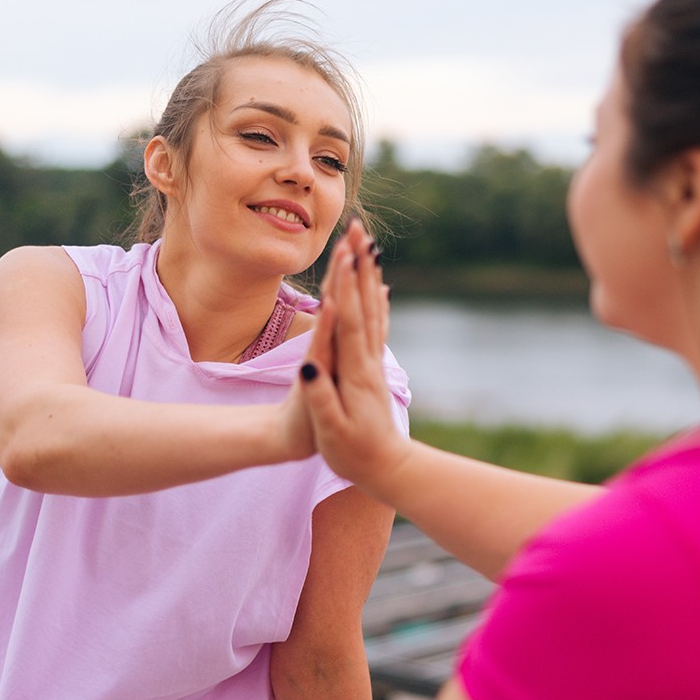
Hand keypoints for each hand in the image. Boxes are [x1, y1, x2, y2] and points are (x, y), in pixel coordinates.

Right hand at [301, 222, 409, 494]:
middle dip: (360, 266)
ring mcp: (375, 363)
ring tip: (369, 246)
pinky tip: (381, 288)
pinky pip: (377, 326)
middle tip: (358, 230)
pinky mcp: (374, 369)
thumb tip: (311, 366)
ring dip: (369, 277)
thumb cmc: (354, 454)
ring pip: (373, 310)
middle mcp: (369, 360)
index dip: (347, 285)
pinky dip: (378, 303)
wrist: (388, 469)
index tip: (345, 252)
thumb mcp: (332, 430)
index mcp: (356, 372)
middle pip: (365, 305)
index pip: (350, 319)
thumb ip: (321, 397)